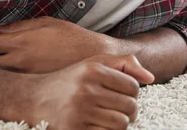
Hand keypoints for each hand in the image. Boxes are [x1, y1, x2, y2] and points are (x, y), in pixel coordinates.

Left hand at [0, 16, 116, 72]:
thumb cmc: (70, 36)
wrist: (91, 57)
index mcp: (21, 42)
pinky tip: (16, 69)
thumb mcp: (46, 22)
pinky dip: (8, 76)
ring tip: (1, 60)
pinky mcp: (32, 86)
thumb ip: (20, 26)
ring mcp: (24, 77)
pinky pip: (11, 82)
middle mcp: (19, 62)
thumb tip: (0, 30)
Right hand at [24, 54, 153, 129]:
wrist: (36, 98)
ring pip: (121, 124)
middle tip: (120, 108)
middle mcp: (86, 89)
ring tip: (110, 116)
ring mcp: (80, 112)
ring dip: (120, 123)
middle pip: (130, 107)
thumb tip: (150, 77)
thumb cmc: (71, 80)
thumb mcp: (94, 63)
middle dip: (130, 109)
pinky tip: (99, 124)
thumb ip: (124, 63)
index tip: (123, 93)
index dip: (133, 92)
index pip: (133, 86)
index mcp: (93, 70)